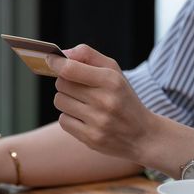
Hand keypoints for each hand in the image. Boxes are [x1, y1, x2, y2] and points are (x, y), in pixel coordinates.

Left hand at [46, 44, 157, 160]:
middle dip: (65, 82)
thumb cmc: (123, 97)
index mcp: (111, 80)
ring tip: (83, 103)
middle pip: (62, 84)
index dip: (56, 63)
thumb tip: (61, 54)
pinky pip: (63, 120)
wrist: (143, 135)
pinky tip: (84, 118)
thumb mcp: (114, 72)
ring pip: (59, 101)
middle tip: (78, 87)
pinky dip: (69, 118)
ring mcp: (98, 121)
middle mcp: (104, 101)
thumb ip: (88, 56)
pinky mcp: (91, 138)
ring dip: (66, 100)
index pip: (70, 69)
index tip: (51, 61)